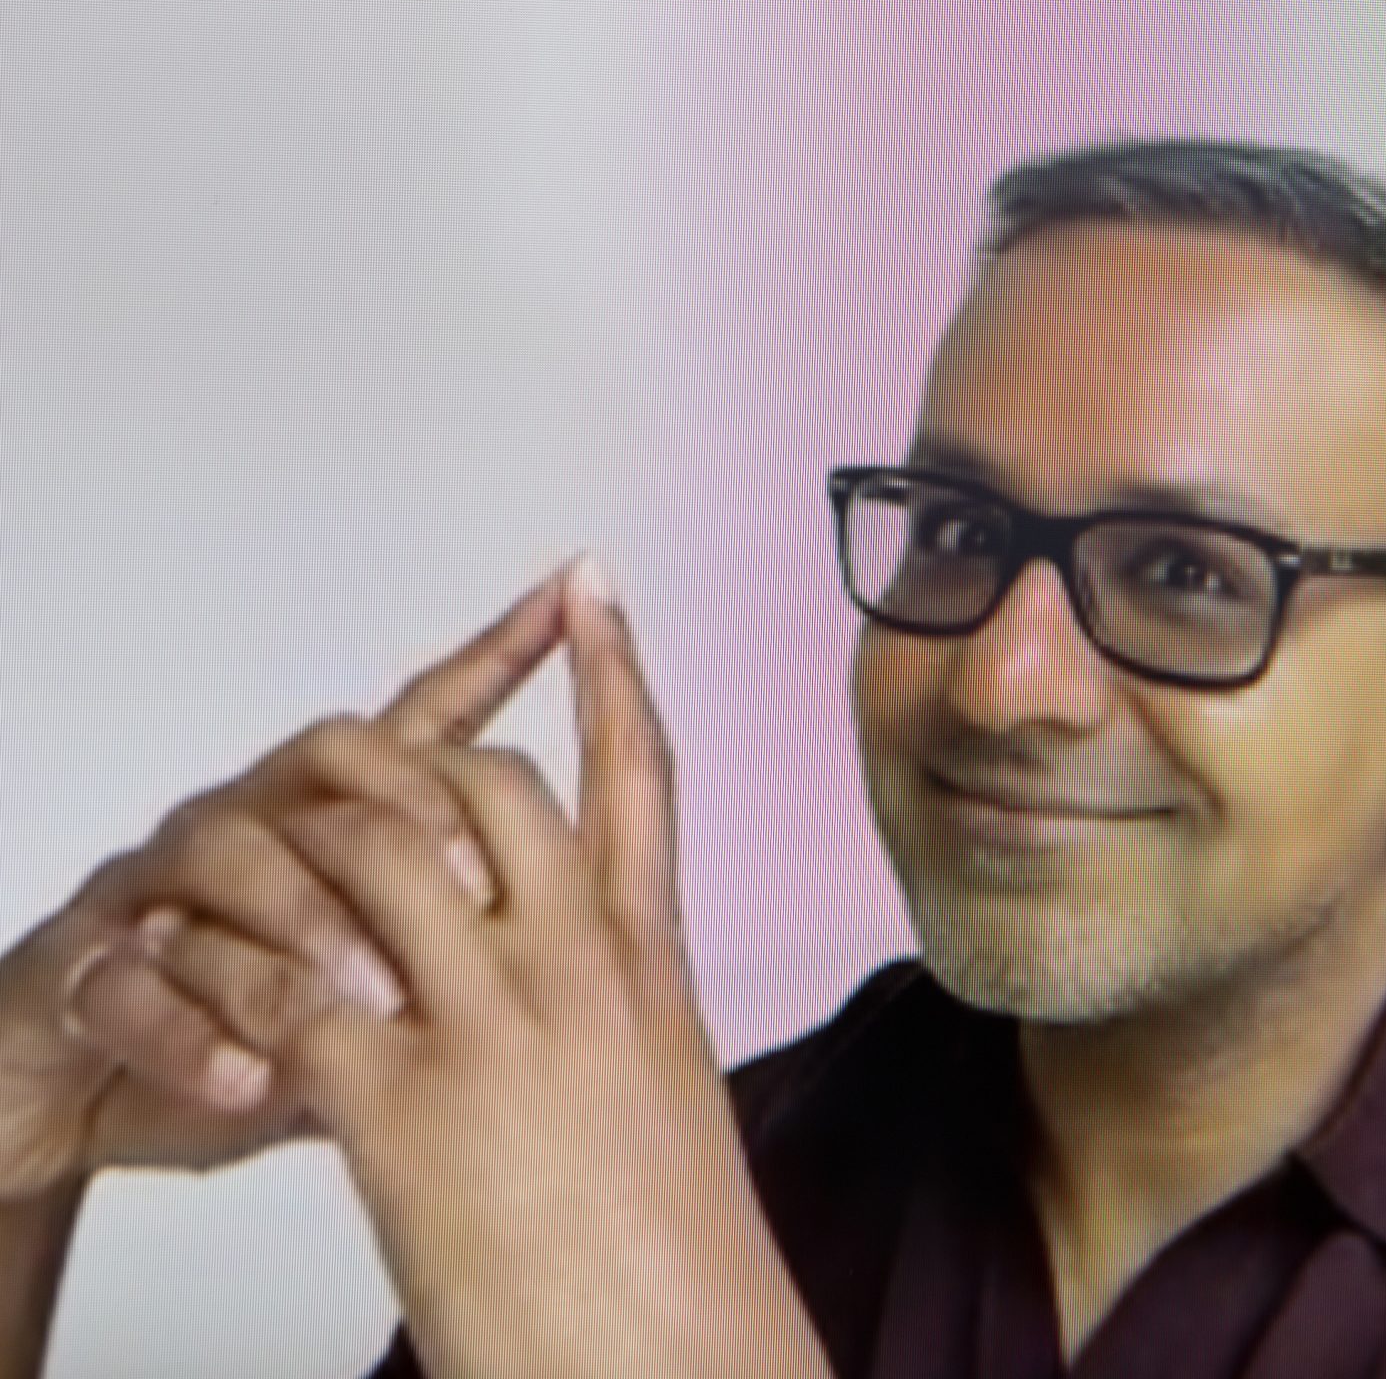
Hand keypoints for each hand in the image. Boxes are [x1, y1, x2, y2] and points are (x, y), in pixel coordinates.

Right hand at [0, 576, 566, 1203]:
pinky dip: (191, 1030)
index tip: (575, 595)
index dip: (496, 654)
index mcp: (326, 813)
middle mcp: (245, 817)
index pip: (421, 715)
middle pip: (329, 761)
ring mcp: (155, 881)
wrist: (77, 1089)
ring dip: (306, 924)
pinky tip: (251, 1074)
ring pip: (229, 857)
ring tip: (375, 992)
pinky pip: (131, 978)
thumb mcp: (375, 987)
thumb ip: (454, 937)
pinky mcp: (79, 962)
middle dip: (406, 811)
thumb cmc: (244, 1024)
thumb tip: (583, 926)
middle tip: (474, 883)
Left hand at [137, 558, 833, 1378]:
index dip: (615, 666)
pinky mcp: (400, 1108)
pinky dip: (237, 980)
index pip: (637, 777)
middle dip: (409, 766)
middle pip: (490, 789)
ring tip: (262, 860)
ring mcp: (487, 1030)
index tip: (592, 581)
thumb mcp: (668, 1097)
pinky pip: (296, 993)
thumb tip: (573, 978)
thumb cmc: (676, 1264)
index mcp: (647, 967)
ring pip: (381, 858)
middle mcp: (573, 971)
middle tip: (353, 763)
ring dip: (308, 855)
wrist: (680, 1371)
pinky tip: (210, 980)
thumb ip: (617, 1011)